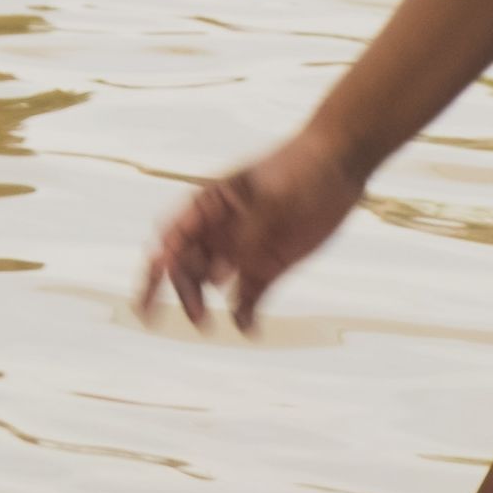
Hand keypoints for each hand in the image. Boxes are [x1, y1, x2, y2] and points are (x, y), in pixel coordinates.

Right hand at [137, 127, 360, 331]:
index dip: (158, 264)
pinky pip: (247, 297)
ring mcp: (244, 249)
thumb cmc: (301, 168)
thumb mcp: (272, 199)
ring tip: (208, 325)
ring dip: (203, 303)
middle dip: (183, 290)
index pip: (172, 236)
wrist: (340, 165)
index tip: (152, 288)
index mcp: (211, 204)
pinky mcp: (268, 266)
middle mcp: (221, 229)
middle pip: (186, 265)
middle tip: (196, 316)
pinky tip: (249, 327)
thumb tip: (217, 279)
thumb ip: (245, 239)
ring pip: (210, 284)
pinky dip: (244, 315)